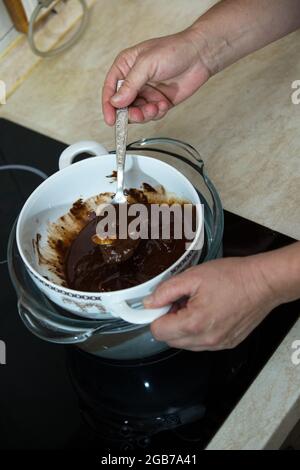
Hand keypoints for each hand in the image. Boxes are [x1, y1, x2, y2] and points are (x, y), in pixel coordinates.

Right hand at [102, 29, 210, 124]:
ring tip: (154, 107)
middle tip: (138, 114)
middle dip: (130, 112)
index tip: (110, 119)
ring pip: (137, 112)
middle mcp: (134, 80)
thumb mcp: (146, 64)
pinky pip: (152, 114)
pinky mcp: (159, 101)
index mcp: (126, 66)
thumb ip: (130, 85)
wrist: (200, 56)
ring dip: (145, 114)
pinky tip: (164, 104)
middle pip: (123, 105)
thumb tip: (116, 102)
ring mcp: (147, 92)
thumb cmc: (174, 50)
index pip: (110, 89)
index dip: (108, 105)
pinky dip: (157, 113)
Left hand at [144, 256, 280, 350]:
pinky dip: (198, 331)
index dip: (156, 315)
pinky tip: (207, 312)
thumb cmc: (233, 277)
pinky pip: (202, 343)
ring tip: (196, 305)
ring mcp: (218, 344)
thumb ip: (166, 291)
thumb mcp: (193, 276)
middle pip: (170, 340)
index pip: (158, 332)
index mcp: (194, 323)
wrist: (263, 283)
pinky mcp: (227, 343)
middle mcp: (206, 340)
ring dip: (183, 327)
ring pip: (185, 343)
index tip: (162, 303)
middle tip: (180, 301)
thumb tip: (149, 302)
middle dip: (169, 321)